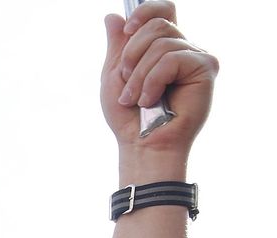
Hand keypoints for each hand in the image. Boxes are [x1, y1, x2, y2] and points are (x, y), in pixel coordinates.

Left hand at [101, 2, 216, 164]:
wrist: (140, 144)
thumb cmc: (128, 117)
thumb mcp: (115, 76)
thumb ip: (118, 45)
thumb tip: (113, 16)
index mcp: (163, 46)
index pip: (163, 9)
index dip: (145, 11)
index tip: (127, 30)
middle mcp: (183, 48)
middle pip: (158, 24)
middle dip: (132, 54)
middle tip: (126, 81)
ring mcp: (196, 56)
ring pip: (162, 43)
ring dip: (139, 75)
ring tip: (136, 99)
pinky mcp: (205, 67)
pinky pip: (172, 59)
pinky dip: (153, 81)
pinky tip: (151, 100)